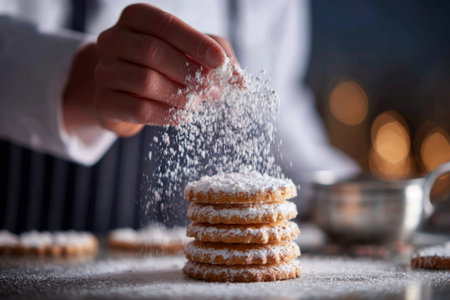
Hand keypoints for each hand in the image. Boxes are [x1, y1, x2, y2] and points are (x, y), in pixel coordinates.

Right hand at [63, 3, 229, 137]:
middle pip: (154, 53)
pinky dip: (168, 114)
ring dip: (181, 96)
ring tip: (196, 102)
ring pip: (146, 82)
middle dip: (191, 73)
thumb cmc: (165, 66)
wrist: (126, 92)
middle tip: (214, 91)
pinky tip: (182, 114)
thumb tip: (241, 82)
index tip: (221, 63)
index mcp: (135, 18)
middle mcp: (112, 39)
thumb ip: (219, 59)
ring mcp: (103, 71)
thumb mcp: (193, 53)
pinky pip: (139, 110)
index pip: (165, 25)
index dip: (195, 43)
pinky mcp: (103, 102)